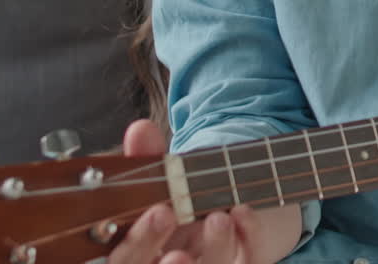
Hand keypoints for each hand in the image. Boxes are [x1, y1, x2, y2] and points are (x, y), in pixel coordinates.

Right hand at [107, 120, 301, 263]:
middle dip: (158, 247)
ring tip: (218, 217)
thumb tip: (140, 128)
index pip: (126, 258)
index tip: (151, 213)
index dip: (136, 242)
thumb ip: (151, 159)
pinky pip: (251, 259)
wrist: (238, 216)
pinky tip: (244, 211)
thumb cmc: (190, 201)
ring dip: (214, 246)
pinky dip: (250, 235)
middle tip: (165, 214)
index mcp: (144, 252)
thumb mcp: (169, 179)